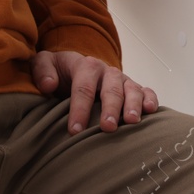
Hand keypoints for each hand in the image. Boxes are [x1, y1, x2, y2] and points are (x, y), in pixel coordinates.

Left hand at [32, 49, 158, 133]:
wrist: (75, 67)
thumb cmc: (59, 71)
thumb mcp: (44, 63)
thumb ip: (42, 70)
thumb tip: (48, 85)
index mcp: (85, 66)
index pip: (83, 88)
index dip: (79, 109)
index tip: (75, 130)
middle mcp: (107, 72)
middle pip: (110, 89)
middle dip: (110, 108)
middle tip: (108, 127)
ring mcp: (122, 80)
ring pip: (131, 89)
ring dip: (133, 105)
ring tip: (131, 122)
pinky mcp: (134, 88)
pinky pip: (146, 91)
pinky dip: (151, 99)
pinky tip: (151, 111)